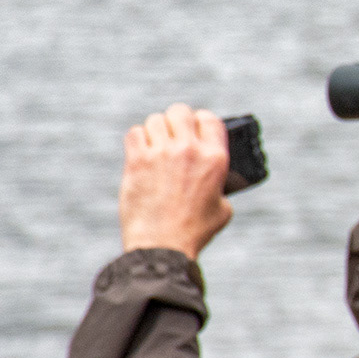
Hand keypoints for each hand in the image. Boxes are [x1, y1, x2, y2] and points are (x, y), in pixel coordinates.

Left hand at [119, 104, 233, 259]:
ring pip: (156, 120)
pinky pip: (135, 133)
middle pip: (180, 112)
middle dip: (177, 121)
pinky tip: (142, 153)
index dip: (201, 121)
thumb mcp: (223, 207)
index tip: (196, 130)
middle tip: (174, 135)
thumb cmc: (194, 231)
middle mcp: (189, 150)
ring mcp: (161, 153)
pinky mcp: (137, 161)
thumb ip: (221, 185)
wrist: (162, 245)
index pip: (209, 119)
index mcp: (215, 159)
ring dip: (157, 130)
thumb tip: (215, 177)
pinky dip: (139, 140)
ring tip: (156, 146)